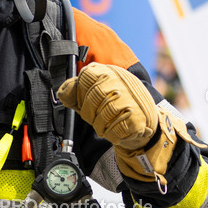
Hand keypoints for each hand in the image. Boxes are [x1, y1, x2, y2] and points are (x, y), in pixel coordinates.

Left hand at [56, 63, 201, 185]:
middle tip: (96, 118)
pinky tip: (118, 131)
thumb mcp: (92, 96)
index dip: (80, 93)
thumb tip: (63, 91)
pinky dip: (112, 135)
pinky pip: (114, 129)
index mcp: (109, 72)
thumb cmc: (114, 108)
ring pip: (103, 114)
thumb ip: (76, 92)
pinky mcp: (137, 117)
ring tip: (108, 125)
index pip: (86, 76)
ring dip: (101, 126)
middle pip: (92, 97)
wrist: (145, 124)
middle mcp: (122, 81)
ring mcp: (131, 98)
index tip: (84, 102)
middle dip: (90, 113)